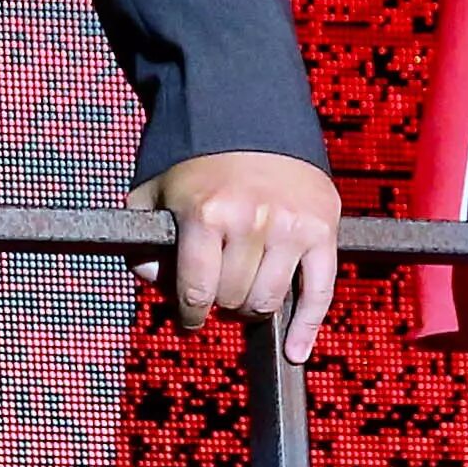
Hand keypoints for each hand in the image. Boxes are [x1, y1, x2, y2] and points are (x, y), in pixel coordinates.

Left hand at [125, 151, 340, 362]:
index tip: (190, 317)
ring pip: (270, 301)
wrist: (252, 115)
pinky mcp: (322, 229)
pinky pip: (319, 292)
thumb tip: (156, 282)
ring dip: (253, 307)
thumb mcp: (156, 192)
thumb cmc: (200, 160)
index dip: (189, 312)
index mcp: (206, 212)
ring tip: (245, 293)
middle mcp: (251, 221)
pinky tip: (294, 351)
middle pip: (232, 298)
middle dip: (221, 302)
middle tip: (219, 291)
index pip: (196, 290)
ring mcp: (291, 226)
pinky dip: (307, 328)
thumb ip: (145, 239)